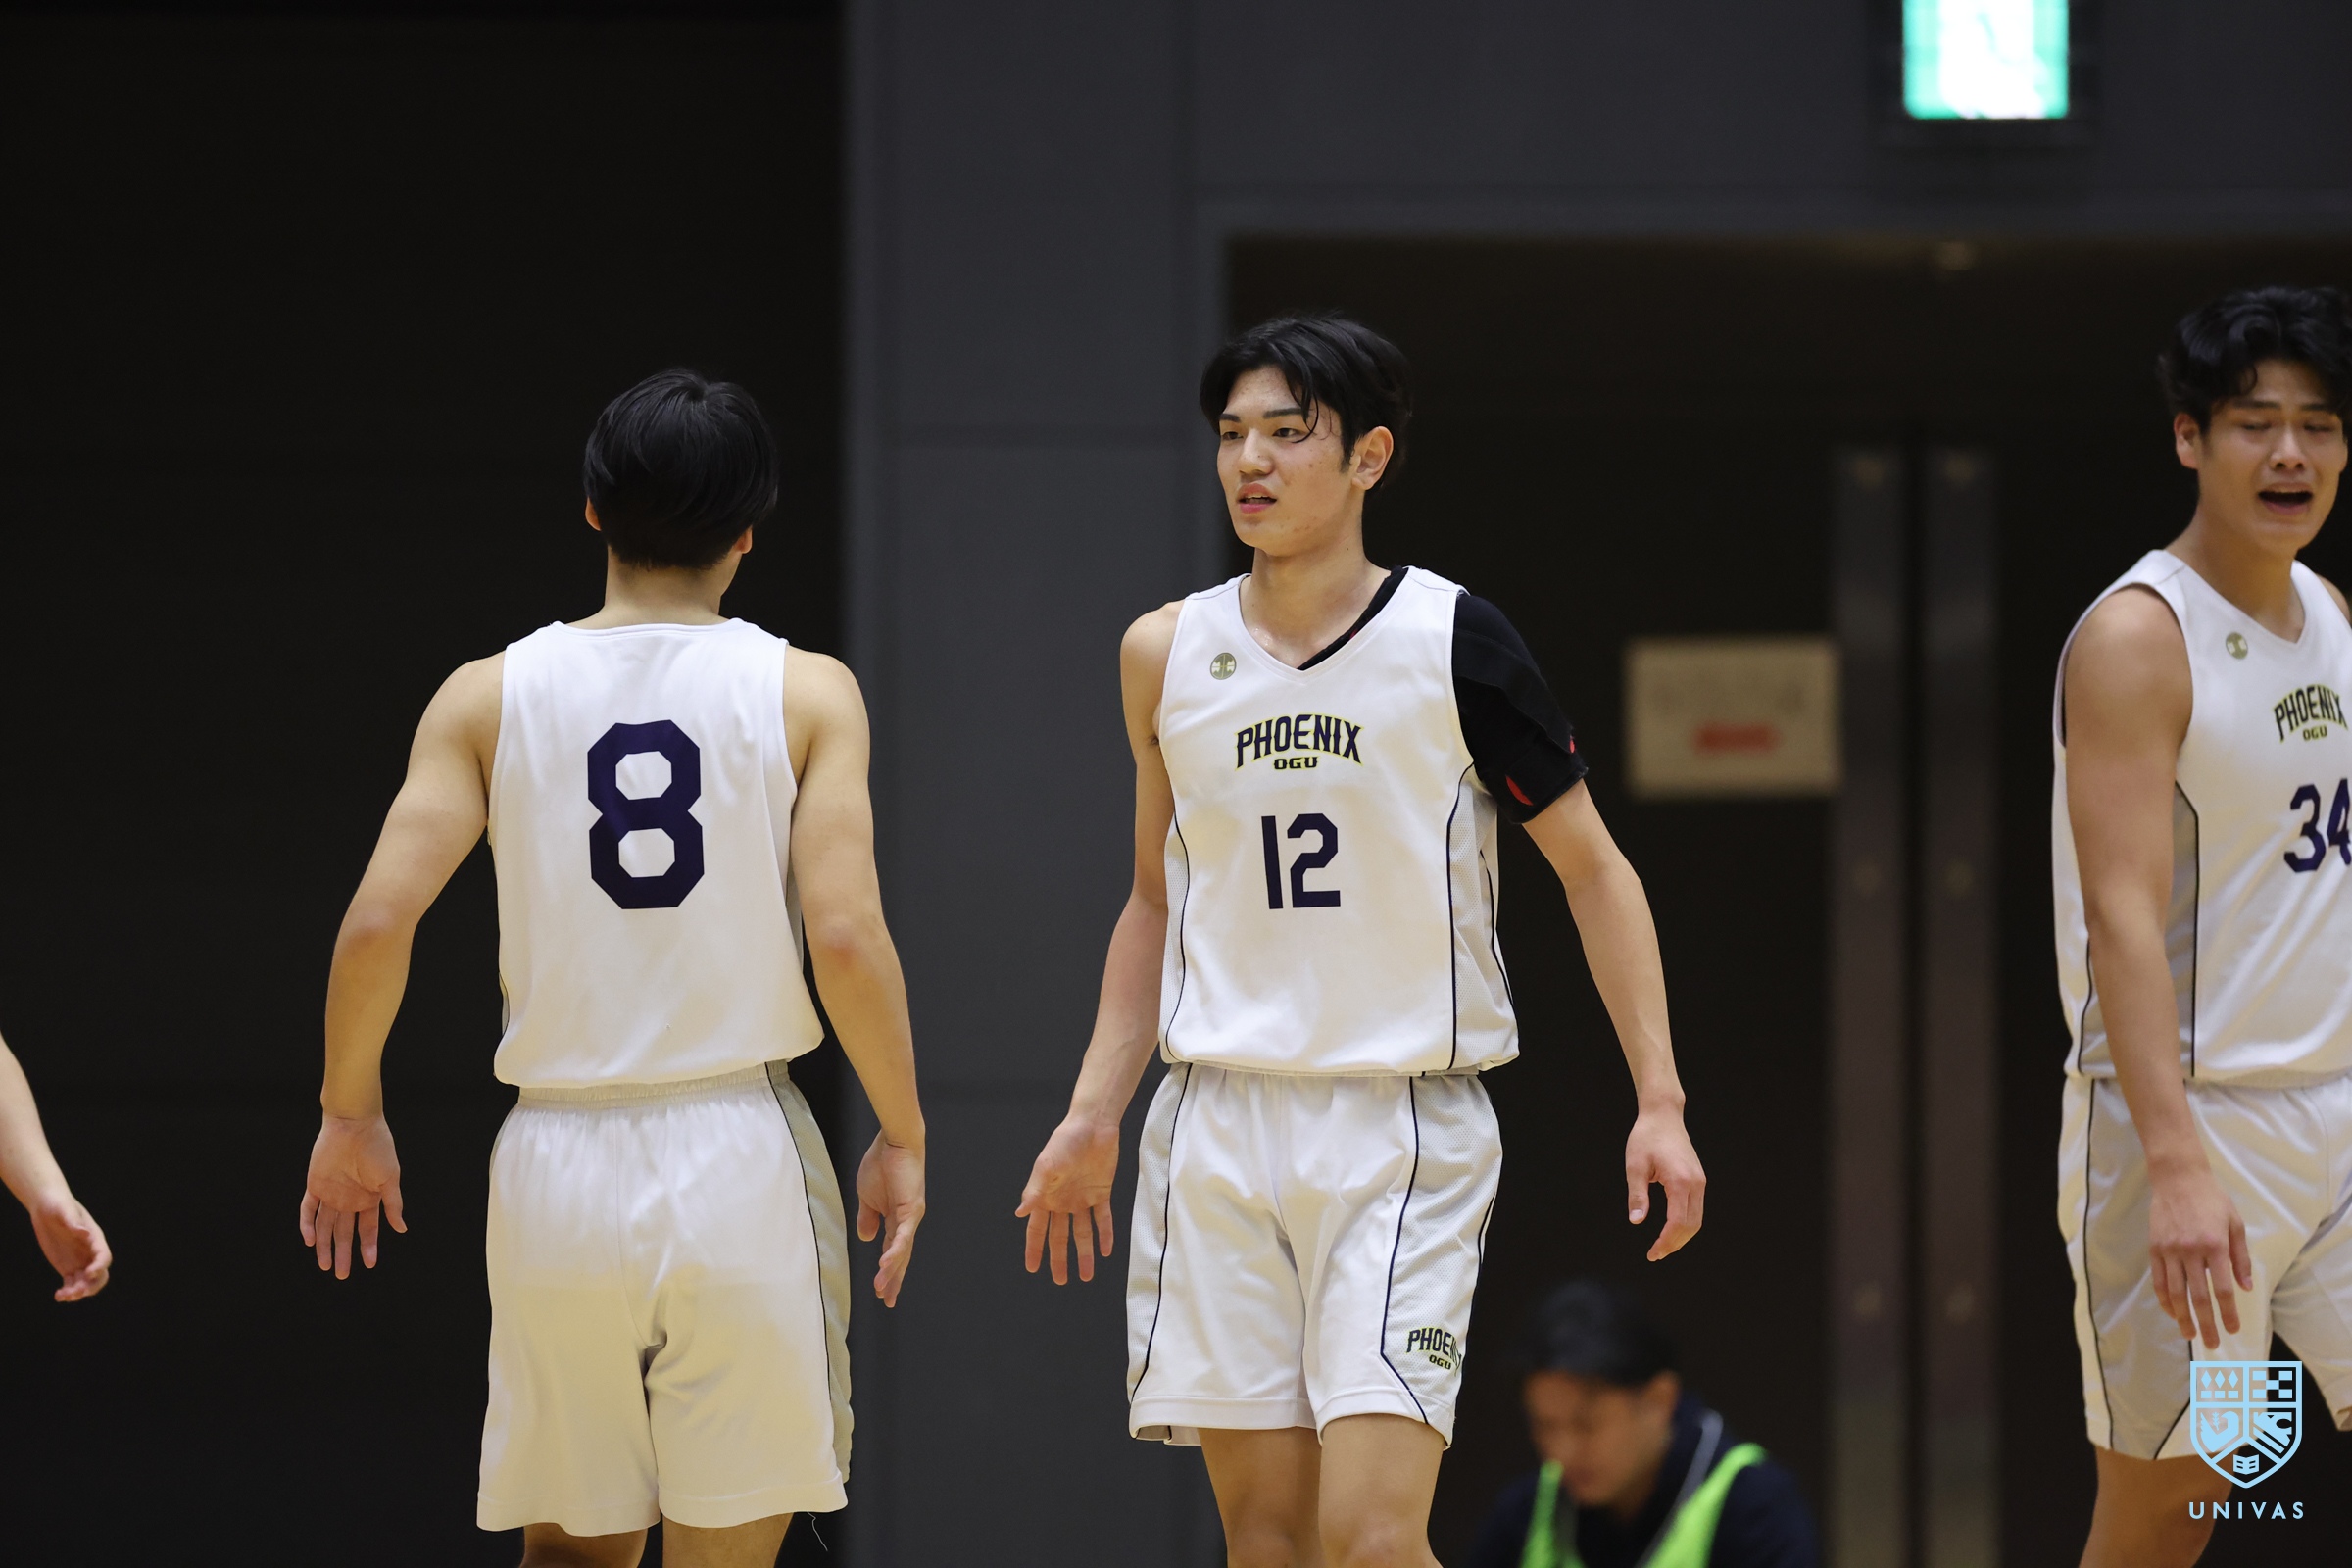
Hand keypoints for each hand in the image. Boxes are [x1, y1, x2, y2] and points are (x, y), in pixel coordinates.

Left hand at [27, 1191, 109, 1301]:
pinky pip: (72, 1283)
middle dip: (92, 1285)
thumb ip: (74, 1222)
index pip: (104, 1256)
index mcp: (94, 1238)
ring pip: (85, 1282)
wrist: (47, 1207)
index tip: (89, 1274)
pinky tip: (59, 1296)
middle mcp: (89, 1252)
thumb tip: (85, 1233)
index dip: (100, 1266)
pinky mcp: (67, 1267)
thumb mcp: (65, 1210)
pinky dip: (68, 1292)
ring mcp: (79, 1261)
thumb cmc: (58, 1204)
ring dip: (78, 1292)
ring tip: (64, 1296)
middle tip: (79, 1291)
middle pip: (100, 1274)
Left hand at [300, 1113, 405, 1278]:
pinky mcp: (315, 1185)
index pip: (368, 1228)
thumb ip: (393, 1204)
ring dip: (325, 1246)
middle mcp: (350, 1199)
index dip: (369, 1246)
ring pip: (325, 1226)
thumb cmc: (377, 1148)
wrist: (354, 1124)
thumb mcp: (390, 1178)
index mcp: (370, 1198)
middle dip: (344, 1253)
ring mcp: (331, 1193)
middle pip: (345, 1232)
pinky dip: (307, 1225)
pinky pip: (308, 1209)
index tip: (370, 1264)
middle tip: (342, 1275)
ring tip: (326, 1266)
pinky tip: (310, 1240)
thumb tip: (401, 1229)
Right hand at [856, 1132, 924, 1307]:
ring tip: (883, 1289)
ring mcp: (911, 1216)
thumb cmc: (882, 1164)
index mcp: (896, 1219)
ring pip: (901, 1250)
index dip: (888, 1271)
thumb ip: (868, 1217)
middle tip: (888, 1301)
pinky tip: (886, 1264)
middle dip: (894, 1279)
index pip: (892, 1251)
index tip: (883, 1292)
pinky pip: (902, 1234)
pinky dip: (895, 1250)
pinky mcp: (911, 1207)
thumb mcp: (867, 1197)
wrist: (894, 1142)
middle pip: (901, 1257)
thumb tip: (866, 1238)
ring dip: (891, 1270)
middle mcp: (907, 1221)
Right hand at [1015, 1113, 1120, 1283]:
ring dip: (1084, 1253)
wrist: (1093, 1126)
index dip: (1034, 1248)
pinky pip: (1103, 1219)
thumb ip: (1034, 1191)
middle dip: (1059, 1259)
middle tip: (1060, 1281)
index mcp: (1045, 1196)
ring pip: (1082, 1233)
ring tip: (1085, 1276)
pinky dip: (1105, 1235)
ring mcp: (1082, 1199)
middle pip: (1059, 1236)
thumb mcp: (1046, 1166)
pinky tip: (1105, 1251)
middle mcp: (1062, 1201)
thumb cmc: (1065, 1142)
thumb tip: (1019, 1213)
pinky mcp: (1101, 1193)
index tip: (1032, 1268)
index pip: (1037, 1229)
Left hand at [1626, 1104, 1704, 1261]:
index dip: (1666, 1242)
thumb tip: (1636, 1221)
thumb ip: (1637, 1195)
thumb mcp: (1635, 1166)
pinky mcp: (1698, 1179)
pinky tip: (1671, 1229)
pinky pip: (1696, 1209)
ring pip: (1697, 1219)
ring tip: (1663, 1247)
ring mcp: (1700, 1181)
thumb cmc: (1646, 1137)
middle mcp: (1695, 1183)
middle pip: (1691, 1225)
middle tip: (1656, 1255)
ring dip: (1682, 1236)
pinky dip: (1686, 1223)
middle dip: (1675, 1244)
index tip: (1652, 1253)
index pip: (1677, 1222)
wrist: (1663, 1115)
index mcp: (1680, 1181)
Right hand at [2148, 1160, 2250, 1346]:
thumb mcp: (2235, 1224)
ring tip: (2189, 1334)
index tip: (2233, 1329)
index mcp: (2214, 1246)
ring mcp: (2169, 1250)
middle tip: (2211, 1343)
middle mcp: (2190, 1251)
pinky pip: (2159, 1280)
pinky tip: (2171, 1312)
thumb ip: (2240, 1257)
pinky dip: (2164, 1299)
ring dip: (2182, 1317)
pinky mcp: (2154, 1248)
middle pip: (2197, 1296)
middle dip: (2205, 1322)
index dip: (2227, 1312)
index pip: (2221, 1288)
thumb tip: (2245, 1288)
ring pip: (2175, 1292)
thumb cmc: (2212, 1199)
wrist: (2177, 1178)